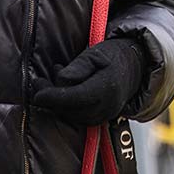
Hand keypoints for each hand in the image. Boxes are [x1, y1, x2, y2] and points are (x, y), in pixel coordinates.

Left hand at [32, 37, 146, 125]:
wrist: (135, 67)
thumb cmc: (112, 56)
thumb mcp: (95, 53)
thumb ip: (78, 67)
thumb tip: (60, 80)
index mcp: (106, 87)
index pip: (75, 98)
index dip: (53, 97)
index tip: (37, 94)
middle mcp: (106, 106)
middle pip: (70, 109)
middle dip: (51, 98)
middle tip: (38, 82)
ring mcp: (104, 115)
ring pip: (71, 115)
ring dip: (57, 102)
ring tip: (47, 82)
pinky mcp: (100, 119)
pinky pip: (77, 117)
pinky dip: (65, 106)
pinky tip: (61, 91)